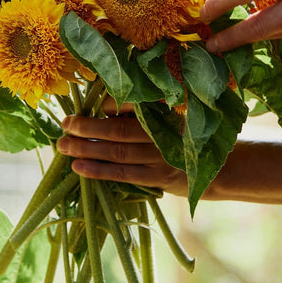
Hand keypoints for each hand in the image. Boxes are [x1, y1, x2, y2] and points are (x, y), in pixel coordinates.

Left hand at [58, 113, 188, 196]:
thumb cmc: (185, 137)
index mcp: (166, 111)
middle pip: (118, 130)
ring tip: (63, 146)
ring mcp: (161, 157)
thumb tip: (104, 109)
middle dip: (87, 127)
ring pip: (117, 153)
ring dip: (87, 149)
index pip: (132, 104)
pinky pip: (123, 174)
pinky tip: (78, 167)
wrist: (218, 168)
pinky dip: (99, 170)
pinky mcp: (158, 178)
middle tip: (65, 124)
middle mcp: (163, 133)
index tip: (94, 106)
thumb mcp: (173, 115)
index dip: (110, 105)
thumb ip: (144, 111)